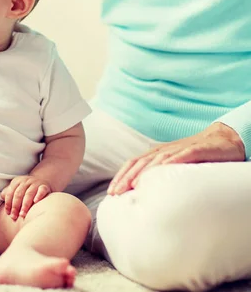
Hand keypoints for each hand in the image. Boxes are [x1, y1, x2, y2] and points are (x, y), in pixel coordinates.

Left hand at [1, 175, 51, 219]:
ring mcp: (35, 183)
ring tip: (22, 214)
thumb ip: (9, 193)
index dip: (8, 204)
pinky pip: (41, 190)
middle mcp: (26, 181)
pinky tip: (36, 202)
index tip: (8, 214)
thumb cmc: (26, 189)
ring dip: (25, 205)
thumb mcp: (16, 189)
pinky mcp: (44, 186)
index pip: (10, 193)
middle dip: (15, 206)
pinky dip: (39, 195)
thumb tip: (2, 196)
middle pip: (18, 194)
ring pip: (29, 194)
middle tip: (15, 217)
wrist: (41, 182)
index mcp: (17, 181)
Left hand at [108, 122, 244, 195]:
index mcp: (156, 154)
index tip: (111, 192)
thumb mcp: (174, 166)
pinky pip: (183, 155)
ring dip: (143, 172)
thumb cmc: (196, 156)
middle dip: (126, 178)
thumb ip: (160, 176)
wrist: (223, 139)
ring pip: (157, 159)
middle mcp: (163, 150)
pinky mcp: (197, 150)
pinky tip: (163, 169)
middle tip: (116, 193)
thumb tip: (143, 194)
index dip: (121, 176)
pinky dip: (171, 161)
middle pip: (140, 162)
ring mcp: (179, 149)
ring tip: (134, 185)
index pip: (133, 164)